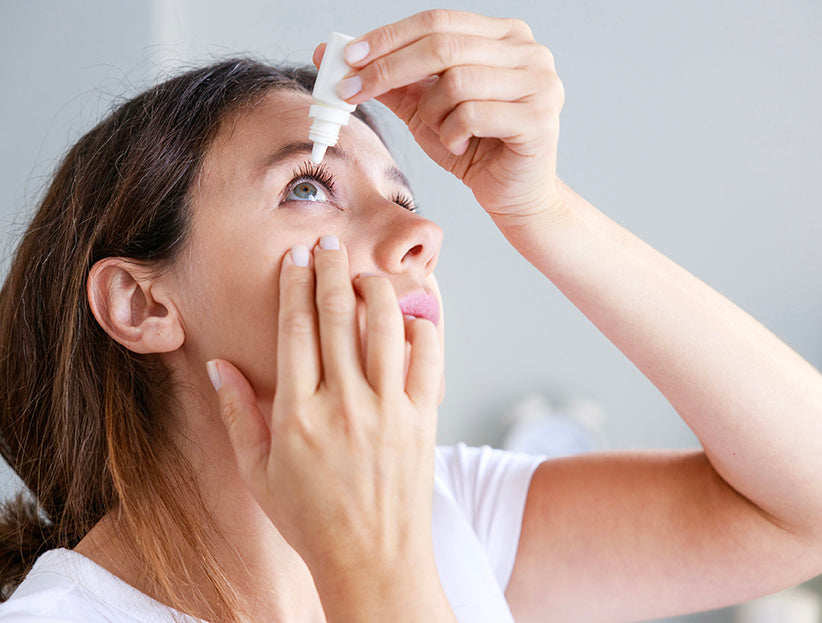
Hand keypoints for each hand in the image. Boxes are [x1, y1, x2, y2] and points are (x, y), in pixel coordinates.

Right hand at [207, 237, 442, 592]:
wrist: (374, 562)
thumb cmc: (311, 521)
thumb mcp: (259, 473)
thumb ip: (237, 415)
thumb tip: (219, 366)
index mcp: (297, 415)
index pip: (295, 330)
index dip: (294, 286)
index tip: (295, 258)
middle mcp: (343, 405)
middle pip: (338, 316)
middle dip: (331, 269)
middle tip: (329, 241)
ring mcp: (388, 411)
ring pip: (385, 327)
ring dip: (376, 289)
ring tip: (366, 274)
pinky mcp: (423, 420)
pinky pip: (428, 359)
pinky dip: (422, 329)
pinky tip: (412, 316)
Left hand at [314, 10, 564, 225]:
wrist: (514, 196)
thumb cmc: (474, 149)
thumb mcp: (425, 109)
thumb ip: (392, 81)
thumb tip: (336, 54)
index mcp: (504, 36)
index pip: (437, 21)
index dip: (389, 37)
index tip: (348, 58)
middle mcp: (529, 51)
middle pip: (442, 45)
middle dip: (388, 69)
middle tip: (352, 91)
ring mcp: (540, 83)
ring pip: (456, 82)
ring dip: (431, 112)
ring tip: (439, 131)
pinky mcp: (538, 119)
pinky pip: (472, 114)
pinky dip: (452, 133)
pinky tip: (459, 146)